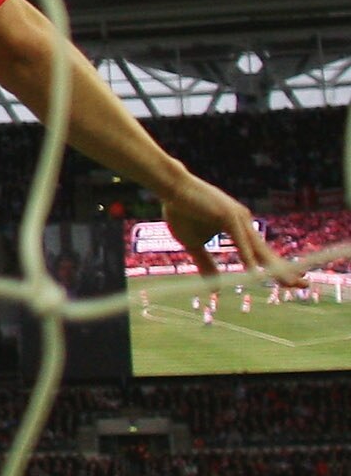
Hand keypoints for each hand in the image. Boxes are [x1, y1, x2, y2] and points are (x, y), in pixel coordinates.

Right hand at [160, 172, 290, 281]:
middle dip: (286, 270)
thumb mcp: (194, 244)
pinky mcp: (227, 216)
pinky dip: (248, 258)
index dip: (278, 268)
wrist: (170, 187)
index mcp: (240, 228)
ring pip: (258, 249)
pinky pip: (240, 242)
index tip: (294, 281)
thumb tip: (214, 288)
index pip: (262, 253)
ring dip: (274, 268)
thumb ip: (206, 264)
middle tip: (304, 286)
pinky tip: (254, 273)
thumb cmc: (181, 211)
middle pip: (267, 253)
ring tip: (288, 283)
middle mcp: (244, 223)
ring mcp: (238, 218)